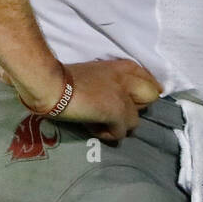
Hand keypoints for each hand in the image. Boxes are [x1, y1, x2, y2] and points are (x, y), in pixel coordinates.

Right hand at [0, 57, 161, 142]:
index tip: (134, 103)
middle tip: (115, 116)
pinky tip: (92, 128)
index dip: (143, 93)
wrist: (51, 84)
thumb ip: (105, 83)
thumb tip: (106, 99)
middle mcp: (127, 79)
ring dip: (117, 126)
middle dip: (135, 109)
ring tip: (98, 124)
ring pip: (134, 121)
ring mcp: (124, 97)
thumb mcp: (92, 74)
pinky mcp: (117, 113)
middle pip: (151, 97)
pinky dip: (106, 135)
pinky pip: (120, 133)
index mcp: (121, 67)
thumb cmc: (62, 78)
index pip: (148, 79)